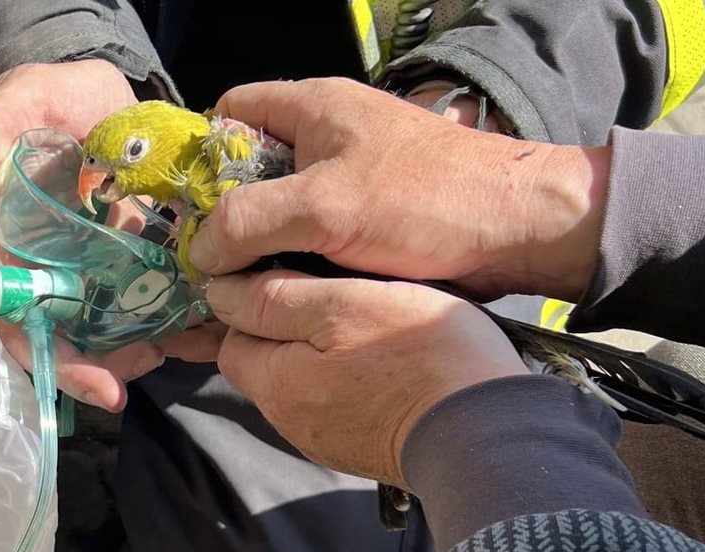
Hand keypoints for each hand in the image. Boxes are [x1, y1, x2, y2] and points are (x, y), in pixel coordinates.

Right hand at [0, 60, 164, 447]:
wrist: (103, 113)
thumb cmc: (48, 101)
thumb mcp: (22, 95)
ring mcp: (27, 283)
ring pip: (27, 343)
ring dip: (63, 374)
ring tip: (108, 390)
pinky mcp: (73, 293)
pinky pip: (82, 335)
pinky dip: (108, 356)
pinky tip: (143, 358)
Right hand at [188, 78, 610, 302]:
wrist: (524, 230)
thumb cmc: (427, 201)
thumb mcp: (325, 206)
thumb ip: (249, 222)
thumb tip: (197, 252)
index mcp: (313, 107)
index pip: (231, 111)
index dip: (200, 152)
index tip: (181, 205)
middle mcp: (326, 136)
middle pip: (249, 167)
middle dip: (221, 211)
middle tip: (195, 259)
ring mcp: (349, 179)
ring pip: (278, 208)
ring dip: (255, 244)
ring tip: (226, 284)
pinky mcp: (368, 219)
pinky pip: (309, 234)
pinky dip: (288, 258)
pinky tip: (273, 291)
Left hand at [210, 270, 528, 486]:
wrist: (491, 435)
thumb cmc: (418, 357)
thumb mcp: (341, 305)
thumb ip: (273, 299)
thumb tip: (219, 294)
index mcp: (275, 385)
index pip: (230, 340)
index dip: (249, 303)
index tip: (284, 272)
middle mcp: (292, 421)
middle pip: (266, 362)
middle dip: (286, 325)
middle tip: (331, 288)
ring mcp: (329, 440)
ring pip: (304, 382)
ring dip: (320, 350)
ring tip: (362, 316)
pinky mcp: (366, 447)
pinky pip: (338, 402)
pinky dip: (348, 376)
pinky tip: (383, 355)